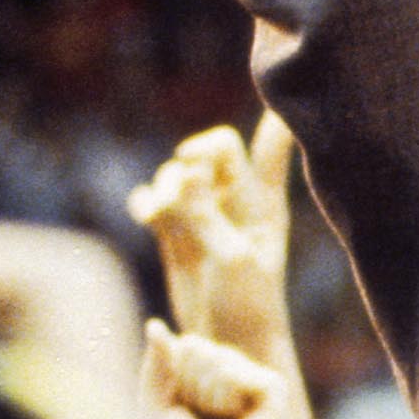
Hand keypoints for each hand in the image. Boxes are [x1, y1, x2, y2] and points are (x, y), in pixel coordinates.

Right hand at [129, 111, 300, 381]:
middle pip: (213, 147)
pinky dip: (146, 202)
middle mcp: (237, 201)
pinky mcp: (178, 233)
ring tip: (163, 214)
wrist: (229, 346)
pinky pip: (154, 199)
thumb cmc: (247, 304)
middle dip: (195, 154)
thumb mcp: (232, 255)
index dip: (272, 116)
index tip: (273, 71)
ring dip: (166, 185)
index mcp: (266, 202)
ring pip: (179, 173)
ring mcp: (205, 215)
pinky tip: (145, 216)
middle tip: (187, 174)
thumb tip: (181, 171)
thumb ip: (206, 210)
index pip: (272, 145)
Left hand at [142, 316, 323, 418]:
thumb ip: (157, 367)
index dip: (172, 377)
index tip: (177, 413)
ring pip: (216, 359)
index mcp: (200, 375)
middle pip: (196, 347)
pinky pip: (241, 374)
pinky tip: (235, 418)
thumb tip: (156, 326)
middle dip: (187, 386)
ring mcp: (251, 380)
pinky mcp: (273, 391)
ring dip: (206, 396)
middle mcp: (228, 373)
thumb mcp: (155, 409)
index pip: (182, 347)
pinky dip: (229, 396)